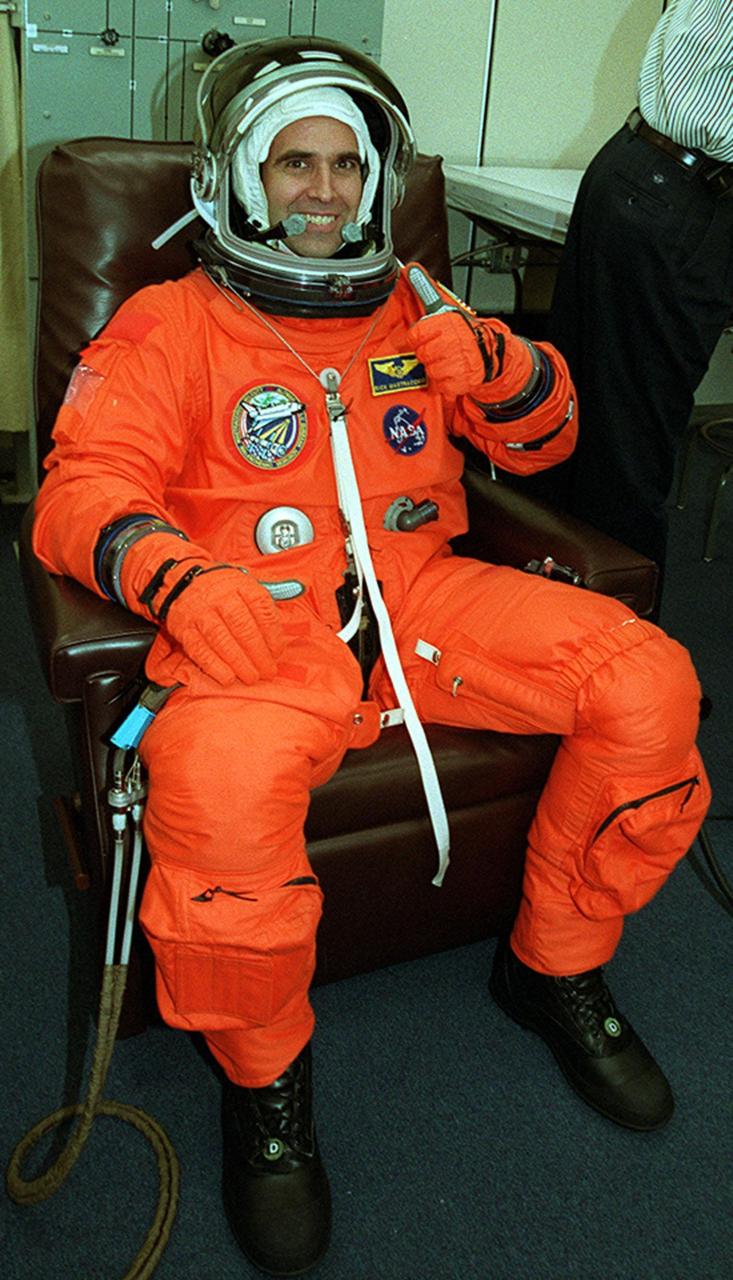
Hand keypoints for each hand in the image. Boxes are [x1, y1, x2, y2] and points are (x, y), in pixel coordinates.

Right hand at [160, 565, 284, 685]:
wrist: (180, 581)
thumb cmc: (221, 589)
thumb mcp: (245, 584)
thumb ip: (267, 598)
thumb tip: (299, 590)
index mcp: (241, 585)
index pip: (262, 610)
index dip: (273, 635)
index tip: (277, 653)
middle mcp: (221, 597)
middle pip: (243, 627)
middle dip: (259, 654)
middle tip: (268, 671)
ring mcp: (201, 613)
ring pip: (222, 640)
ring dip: (239, 664)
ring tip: (251, 678)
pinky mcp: (185, 629)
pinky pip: (200, 650)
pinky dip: (214, 667)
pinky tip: (227, 678)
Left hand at [407, 309, 495, 396]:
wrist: (490, 351)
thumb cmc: (466, 336)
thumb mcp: (449, 319)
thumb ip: (429, 322)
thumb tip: (411, 320)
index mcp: (446, 324)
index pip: (416, 334)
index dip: (415, 341)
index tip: (419, 343)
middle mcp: (450, 343)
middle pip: (422, 354)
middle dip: (426, 356)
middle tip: (435, 355)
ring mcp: (455, 363)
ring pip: (430, 371)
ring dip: (435, 370)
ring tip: (446, 364)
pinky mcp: (459, 382)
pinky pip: (441, 387)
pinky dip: (444, 384)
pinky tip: (451, 375)